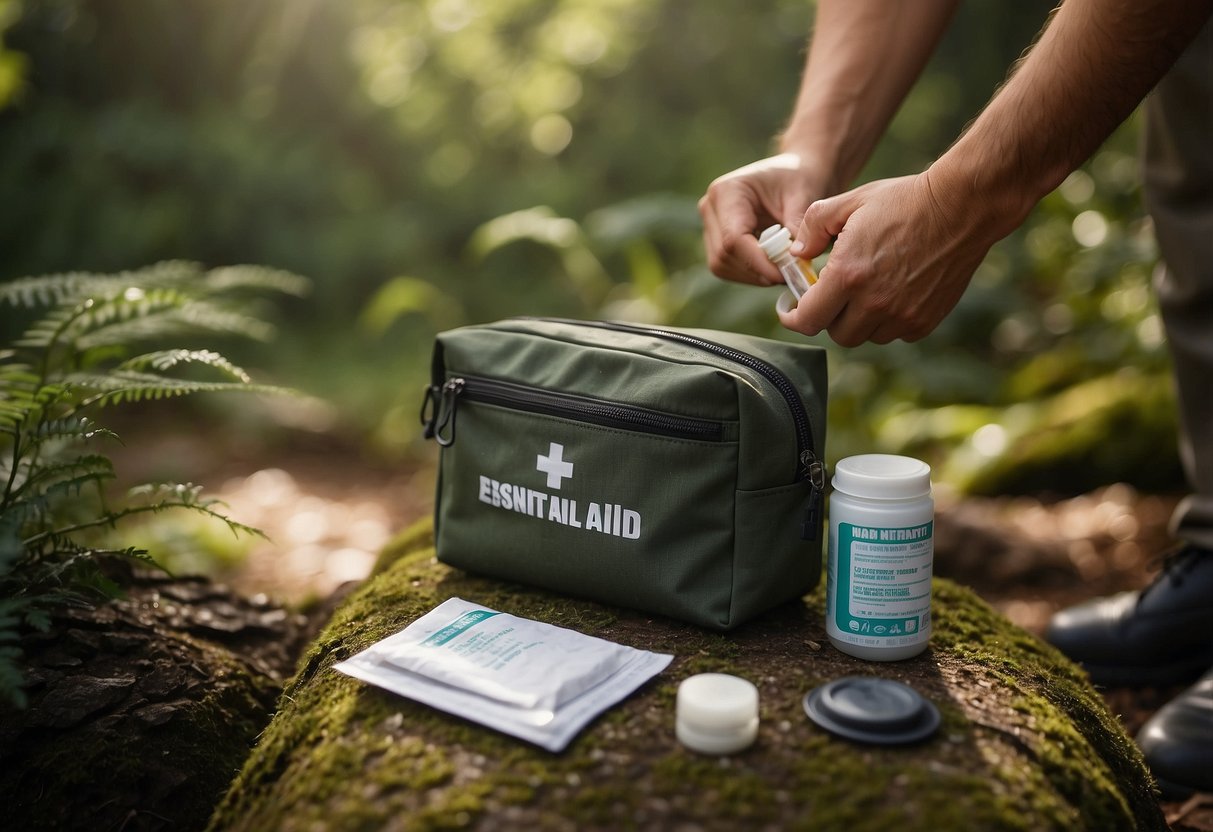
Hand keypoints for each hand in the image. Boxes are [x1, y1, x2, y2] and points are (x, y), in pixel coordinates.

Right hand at [698, 153, 829, 286]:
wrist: (791, 173)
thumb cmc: (798, 178)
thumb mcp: (803, 196)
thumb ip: (797, 226)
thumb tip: (794, 259)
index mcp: (727, 191)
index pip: (733, 238)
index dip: (757, 262)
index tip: (785, 274)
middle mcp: (710, 207)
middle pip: (723, 255)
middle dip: (756, 271)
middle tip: (788, 275)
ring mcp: (709, 224)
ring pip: (721, 265)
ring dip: (752, 275)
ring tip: (781, 270)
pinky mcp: (714, 239)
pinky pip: (725, 266)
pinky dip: (749, 273)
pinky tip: (770, 266)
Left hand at [782, 171, 996, 345]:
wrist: (962, 206)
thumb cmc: (904, 200)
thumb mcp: (849, 202)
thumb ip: (813, 227)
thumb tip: (797, 253)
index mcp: (849, 275)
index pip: (808, 320)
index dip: (793, 318)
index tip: (790, 310)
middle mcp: (875, 302)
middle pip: (836, 333)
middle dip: (828, 316)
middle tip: (831, 295)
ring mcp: (903, 315)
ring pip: (866, 336)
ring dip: (858, 321)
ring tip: (864, 291)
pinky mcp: (925, 320)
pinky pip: (895, 334)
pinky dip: (887, 322)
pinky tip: (891, 294)